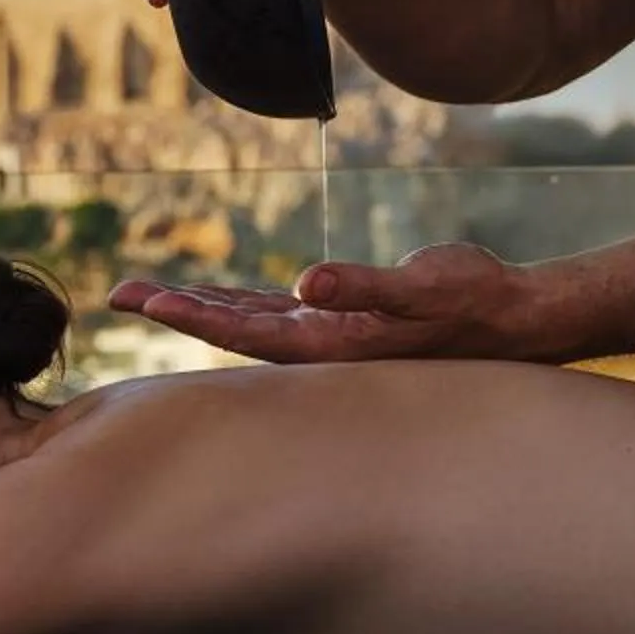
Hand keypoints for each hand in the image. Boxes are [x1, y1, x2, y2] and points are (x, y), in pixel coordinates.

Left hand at [109, 242, 561, 365]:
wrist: (516, 320)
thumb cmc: (471, 303)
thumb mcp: (422, 287)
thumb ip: (365, 287)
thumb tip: (308, 285)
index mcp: (326, 344)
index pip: (239, 331)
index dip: (188, 315)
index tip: (141, 299)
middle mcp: (318, 348)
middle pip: (228, 329)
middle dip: (174, 309)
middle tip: (117, 292)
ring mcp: (328, 337)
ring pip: (247, 322)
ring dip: (198, 306)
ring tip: (148, 293)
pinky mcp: (342, 321)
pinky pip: (275, 314)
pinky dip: (238, 303)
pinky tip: (212, 296)